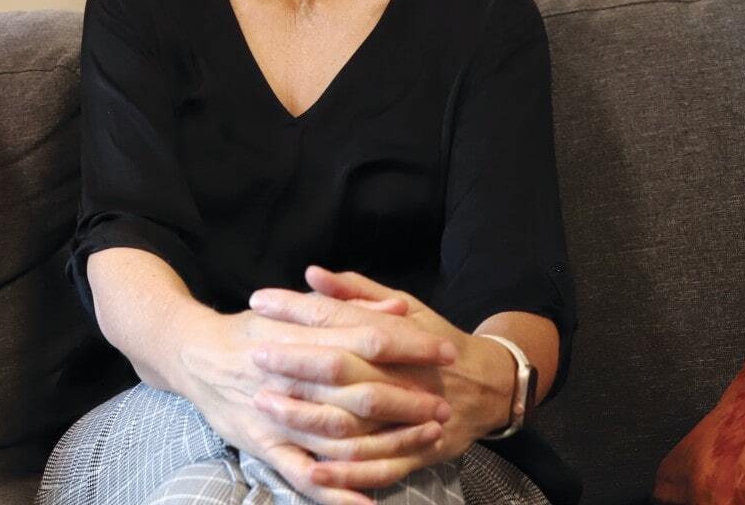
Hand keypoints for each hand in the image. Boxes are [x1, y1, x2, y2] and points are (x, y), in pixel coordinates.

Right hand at [173, 306, 454, 504]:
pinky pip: (301, 473)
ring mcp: (277, 414)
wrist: (190, 353)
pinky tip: (367, 504)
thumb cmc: (249, 328)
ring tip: (427, 437)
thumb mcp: (294, 308)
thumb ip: (345, 307)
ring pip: (340, 433)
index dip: (408, 346)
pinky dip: (335, 491)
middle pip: (360, 389)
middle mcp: (291, 376)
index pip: (364, 338)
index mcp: (299, 336)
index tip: (444, 350)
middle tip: (444, 402)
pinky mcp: (264, 444)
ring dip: (388, 439)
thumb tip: (398, 308)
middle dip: (407, 398)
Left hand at [247, 267, 518, 491]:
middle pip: (340, 367)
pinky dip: (346, 472)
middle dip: (294, 361)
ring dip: (306, 416)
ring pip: (353, 421)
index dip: (296, 308)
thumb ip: (354, 293)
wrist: (490, 386)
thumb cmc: (433, 341)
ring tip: (265, 406)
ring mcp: (409, 416)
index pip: (338, 317)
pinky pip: (379, 466)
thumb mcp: (404, 306)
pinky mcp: (417, 451)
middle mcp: (400, 374)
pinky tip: (312, 469)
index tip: (259, 300)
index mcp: (395, 334)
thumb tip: (311, 273)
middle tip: (254, 353)